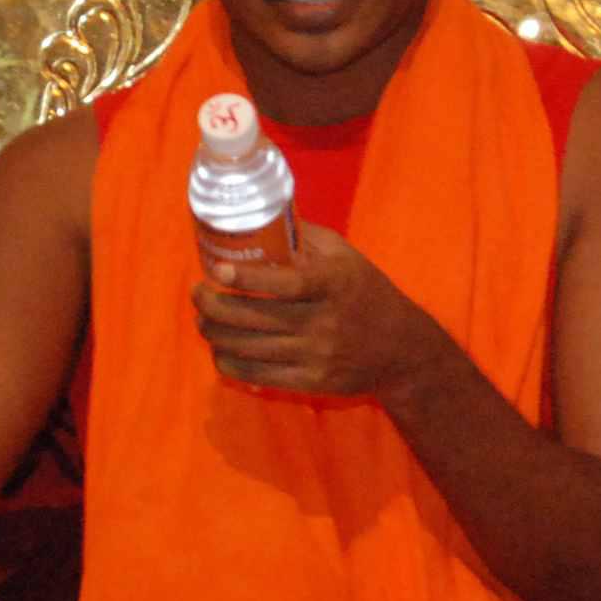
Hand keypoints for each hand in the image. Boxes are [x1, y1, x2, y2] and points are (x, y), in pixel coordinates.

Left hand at [193, 223, 440, 399]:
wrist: (403, 350)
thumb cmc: (368, 294)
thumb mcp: (348, 258)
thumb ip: (308, 239)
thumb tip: (263, 218)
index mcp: (334, 284)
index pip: (286, 282)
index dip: (246, 277)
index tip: (217, 270)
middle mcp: (325, 321)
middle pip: (256, 317)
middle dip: (214, 306)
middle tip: (197, 293)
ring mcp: (317, 355)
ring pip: (249, 347)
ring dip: (215, 333)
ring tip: (202, 319)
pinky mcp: (312, 382)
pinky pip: (258, 376)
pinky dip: (230, 363)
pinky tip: (220, 351)